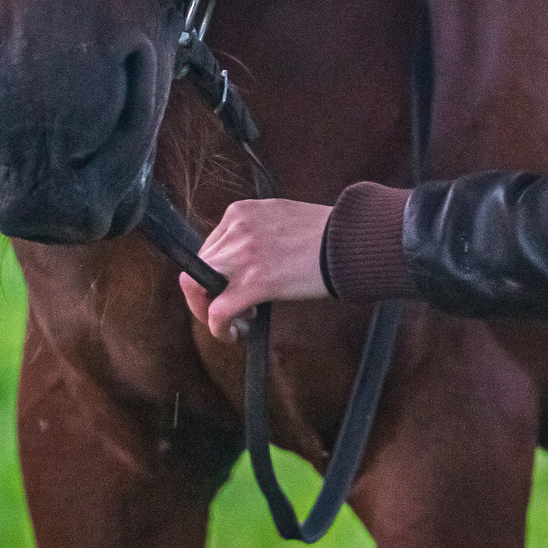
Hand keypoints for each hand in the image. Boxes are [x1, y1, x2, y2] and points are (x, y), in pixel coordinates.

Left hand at [178, 198, 333, 340]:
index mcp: (241, 212)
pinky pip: (218, 311)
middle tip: (230, 308)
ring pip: (197, 287)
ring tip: (230, 322)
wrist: (350, 241)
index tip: (228, 287)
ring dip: (207, 310)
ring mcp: (242, 255)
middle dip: (207, 292)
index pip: (210, 246)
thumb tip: (246, 261)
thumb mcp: (280, 219)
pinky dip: (217, 328)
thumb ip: (256, 233)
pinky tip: (230, 335)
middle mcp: (236, 229)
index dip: (215, 272)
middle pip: (199, 266)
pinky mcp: (254, 282)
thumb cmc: (326, 234)